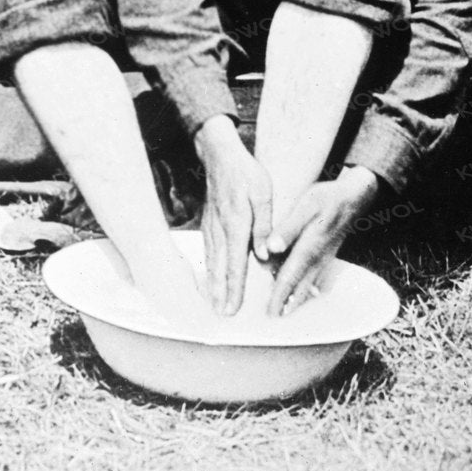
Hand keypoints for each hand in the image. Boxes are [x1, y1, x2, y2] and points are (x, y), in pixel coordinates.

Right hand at [192, 115, 271, 315]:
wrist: (220, 155)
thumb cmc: (245, 173)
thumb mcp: (263, 194)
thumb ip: (263, 225)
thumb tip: (263, 255)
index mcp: (236, 224)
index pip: (235, 263)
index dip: (234, 288)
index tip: (232, 308)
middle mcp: (220, 229)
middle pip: (219, 268)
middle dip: (220, 293)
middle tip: (220, 315)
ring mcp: (211, 226)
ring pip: (211, 261)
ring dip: (212, 284)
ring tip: (213, 303)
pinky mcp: (208, 223)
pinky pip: (208, 250)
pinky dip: (208, 268)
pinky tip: (209, 277)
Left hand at [265, 166, 380, 315]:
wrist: (354, 198)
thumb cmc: (326, 198)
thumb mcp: (305, 206)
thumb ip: (288, 228)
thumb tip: (271, 248)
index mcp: (308, 248)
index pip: (288, 277)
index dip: (278, 296)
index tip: (270, 314)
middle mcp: (317, 258)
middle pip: (299, 286)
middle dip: (286, 304)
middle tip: (274, 321)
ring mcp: (324, 258)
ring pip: (309, 284)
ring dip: (298, 300)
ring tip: (286, 313)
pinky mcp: (328, 255)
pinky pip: (316, 277)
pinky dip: (308, 288)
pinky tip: (304, 294)